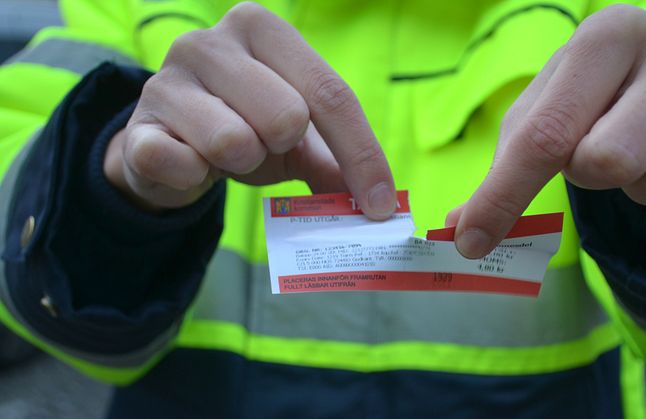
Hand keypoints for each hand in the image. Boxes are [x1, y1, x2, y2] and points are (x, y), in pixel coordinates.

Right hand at [104, 3, 395, 218]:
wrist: (166, 146)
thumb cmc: (243, 128)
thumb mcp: (297, 137)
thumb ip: (339, 161)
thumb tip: (379, 205)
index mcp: (262, 30)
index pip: (330, 93)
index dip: (361, 155)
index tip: (379, 205)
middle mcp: (210, 41)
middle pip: (287, 117)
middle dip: (281, 147)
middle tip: (261, 143)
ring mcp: (166, 79)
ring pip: (236, 142)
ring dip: (241, 163)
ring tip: (226, 151)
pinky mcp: (138, 126)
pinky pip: (184, 164)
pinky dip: (197, 178)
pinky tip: (190, 163)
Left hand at [449, 5, 645, 258]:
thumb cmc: (584, 101)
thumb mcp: (536, 117)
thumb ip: (501, 171)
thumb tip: (460, 231)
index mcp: (610, 34)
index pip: (548, 133)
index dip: (504, 196)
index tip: (472, 241)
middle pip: (608, 161)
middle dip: (585, 173)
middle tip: (590, 152)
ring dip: (637, 190)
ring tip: (632, 161)